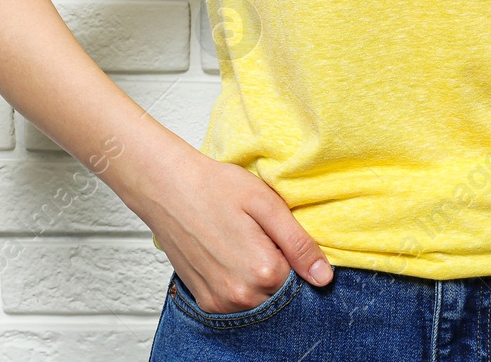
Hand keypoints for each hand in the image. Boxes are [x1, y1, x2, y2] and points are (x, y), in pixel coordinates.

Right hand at [125, 145, 333, 313]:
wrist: (166, 188)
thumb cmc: (215, 187)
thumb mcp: (266, 205)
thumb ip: (298, 244)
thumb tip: (324, 277)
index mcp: (262, 270)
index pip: (302, 277)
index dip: (294, 253)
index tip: (277, 233)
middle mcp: (240, 295)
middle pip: (281, 292)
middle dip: (279, 268)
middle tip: (259, 234)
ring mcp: (219, 302)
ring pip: (260, 299)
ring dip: (259, 278)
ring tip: (242, 242)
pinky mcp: (204, 301)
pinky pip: (236, 303)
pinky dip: (240, 284)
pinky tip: (229, 254)